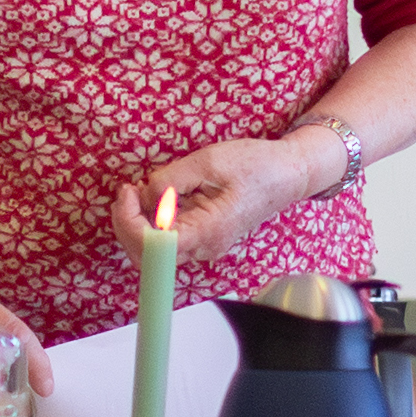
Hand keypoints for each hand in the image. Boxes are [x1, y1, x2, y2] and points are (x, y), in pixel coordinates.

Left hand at [125, 136, 324, 266]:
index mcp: (208, 230)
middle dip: (128, 224)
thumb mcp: (208, 160)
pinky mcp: (202, 237)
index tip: (129, 193)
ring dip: (138, 222)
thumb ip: (171, 179)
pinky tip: (155, 196)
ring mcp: (204, 245)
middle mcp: (205, 246)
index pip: (154, 247)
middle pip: (148, 256)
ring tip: (141, 190)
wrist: (288, 174)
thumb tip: (144, 194)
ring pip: (154, 250)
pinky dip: (152, 220)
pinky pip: (167, 239)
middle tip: (129, 190)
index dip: (130, 223)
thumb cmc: (257, 166)